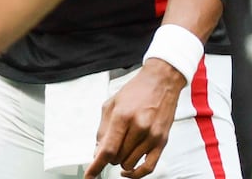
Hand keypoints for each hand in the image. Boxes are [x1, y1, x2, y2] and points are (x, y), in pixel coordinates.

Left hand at [86, 60, 184, 178]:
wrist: (161, 81)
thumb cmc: (136, 91)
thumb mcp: (111, 104)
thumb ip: (103, 129)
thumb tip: (97, 152)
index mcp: (123, 116)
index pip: (108, 148)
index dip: (96, 165)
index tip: (89, 175)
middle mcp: (139, 127)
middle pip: (117, 157)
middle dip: (109, 155)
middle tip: (111, 145)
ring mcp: (152, 136)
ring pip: (130, 163)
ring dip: (121, 161)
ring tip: (122, 148)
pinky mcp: (162, 142)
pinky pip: (148, 167)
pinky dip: (136, 174)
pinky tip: (129, 170)